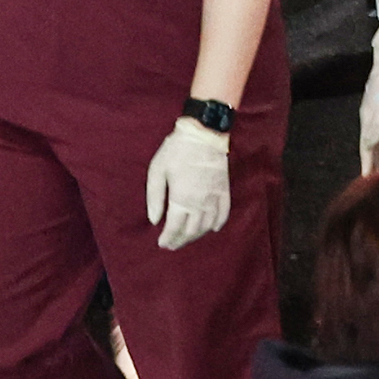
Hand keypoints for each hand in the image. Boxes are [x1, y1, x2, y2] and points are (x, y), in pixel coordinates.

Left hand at [147, 117, 235, 251]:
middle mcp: (199, 202)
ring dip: (197, 235)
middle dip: (181, 240)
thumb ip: (154, 197)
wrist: (204, 133)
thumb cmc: (176, 150)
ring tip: (188, 238)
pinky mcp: (224, 190)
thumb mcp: (157, 171)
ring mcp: (214, 197)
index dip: (168, 238)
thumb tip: (154, 220)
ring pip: (207, 225)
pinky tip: (212, 229)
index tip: (162, 244)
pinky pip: (224, 213)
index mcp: (181, 198)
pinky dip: (218, 224)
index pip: (174, 227)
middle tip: (172, 245)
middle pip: (191, 230)